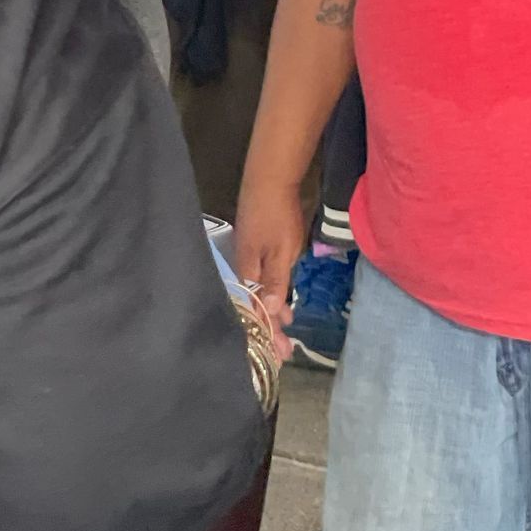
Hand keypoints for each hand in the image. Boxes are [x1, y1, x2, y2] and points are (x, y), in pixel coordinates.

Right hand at [232, 181, 307, 352]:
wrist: (270, 178)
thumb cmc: (276, 215)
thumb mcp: (282, 251)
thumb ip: (275, 281)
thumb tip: (270, 313)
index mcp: (247, 270)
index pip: (255, 310)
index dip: (268, 331)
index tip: (281, 351)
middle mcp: (243, 266)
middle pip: (253, 304)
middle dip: (269, 328)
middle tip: (285, 350)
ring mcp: (248, 255)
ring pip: (257, 293)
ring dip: (271, 313)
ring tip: (286, 330)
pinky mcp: (254, 247)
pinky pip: (259, 280)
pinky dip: (270, 295)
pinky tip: (281, 300)